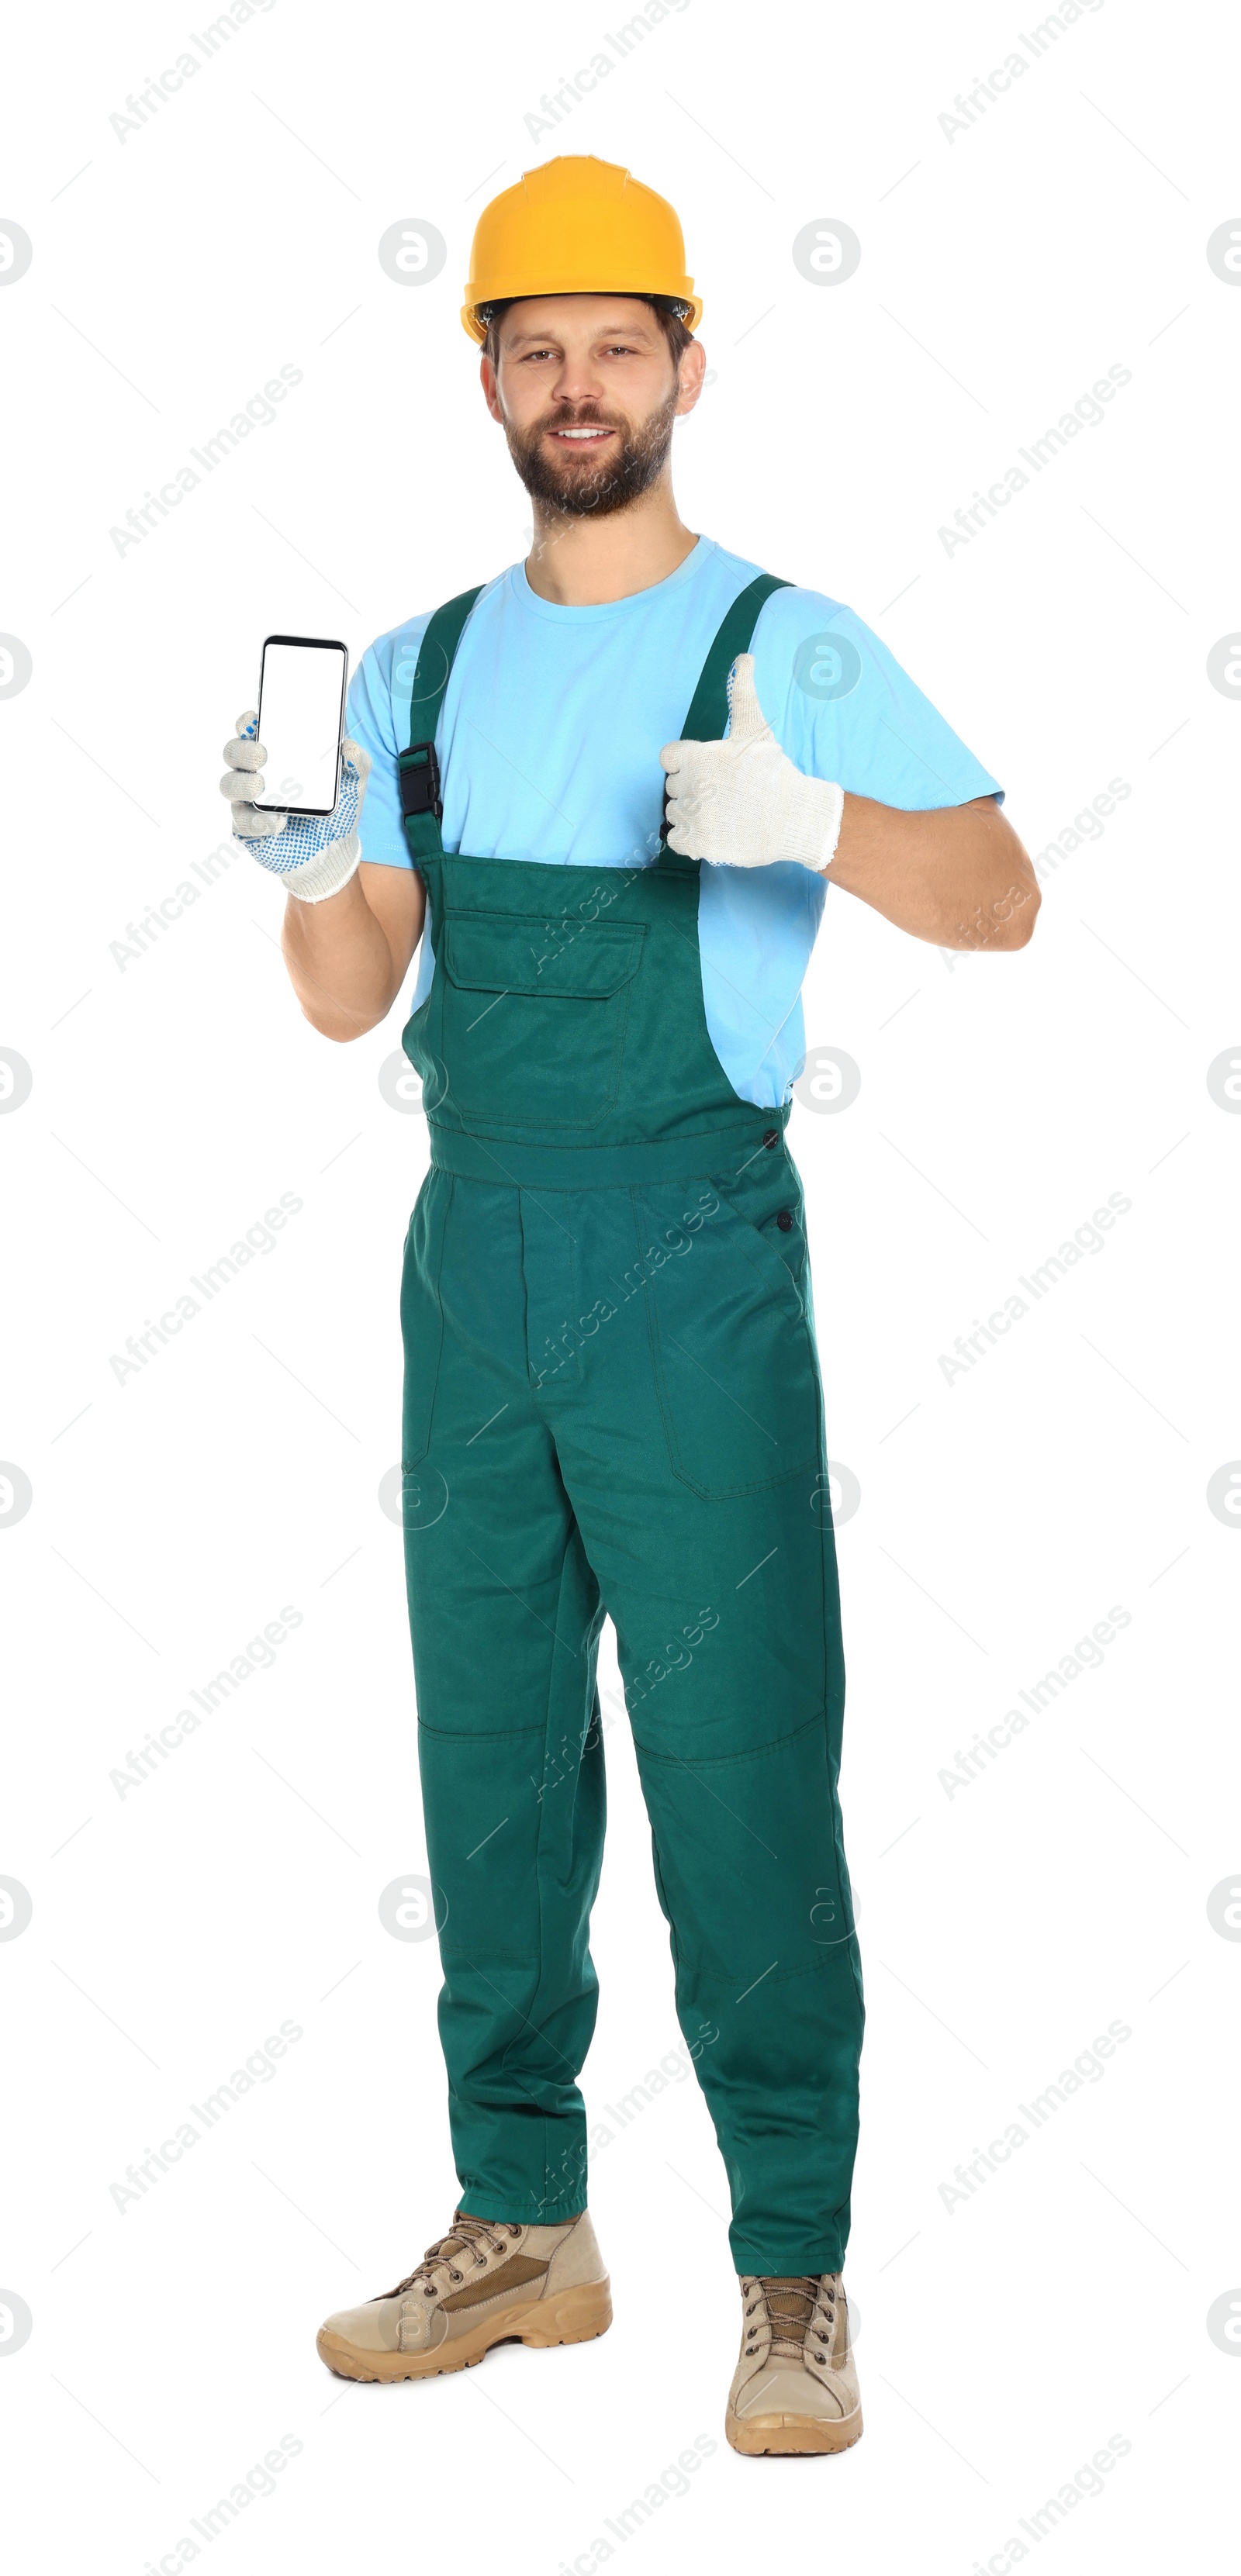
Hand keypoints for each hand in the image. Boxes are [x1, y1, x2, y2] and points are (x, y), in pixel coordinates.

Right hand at [219, 711, 370, 903]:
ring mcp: (248, 801)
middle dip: (242, 750)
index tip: (255, 719)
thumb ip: (358, 762)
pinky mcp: (247, 829)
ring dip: (242, 783)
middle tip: (262, 755)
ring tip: (261, 788)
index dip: (247, 723)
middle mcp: (256, 773)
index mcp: (277, 754)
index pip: (251, 730)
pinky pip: (242, 822)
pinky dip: (259, 821)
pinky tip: (279, 822)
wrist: (334, 852)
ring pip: (228, 784)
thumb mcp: (353, 784)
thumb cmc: (337, 810)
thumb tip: (349, 747)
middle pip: (233, 752)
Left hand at [659, 655, 843, 870]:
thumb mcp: (755, 728)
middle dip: (693, 788)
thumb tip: (745, 656)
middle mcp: (689, 785)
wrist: (793, 816)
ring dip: (692, 814)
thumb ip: (742, 693)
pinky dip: (689, 838)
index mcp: (696, 756)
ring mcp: (693, 816)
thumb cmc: (773, 771)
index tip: (709, 770)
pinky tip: (714, 830)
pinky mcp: (697, 843)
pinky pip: (675, 840)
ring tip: (722, 812)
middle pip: (673, 787)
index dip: (686, 764)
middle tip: (723, 792)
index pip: (668, 758)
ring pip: (674, 814)